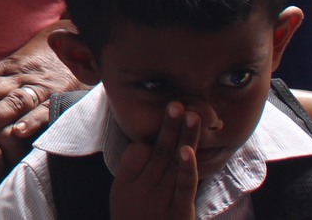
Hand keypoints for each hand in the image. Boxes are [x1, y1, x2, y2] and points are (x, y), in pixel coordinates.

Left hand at [0, 32, 77, 169]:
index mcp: (0, 70)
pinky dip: (33, 122)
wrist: (81, 50)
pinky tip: (18, 135)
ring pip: (10, 102)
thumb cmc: (37, 69)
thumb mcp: (10, 72)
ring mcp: (36, 88)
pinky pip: (46, 112)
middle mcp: (14, 77)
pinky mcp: (59, 100)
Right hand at [110, 101, 200, 219]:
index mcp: (127, 181)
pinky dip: (186, 168)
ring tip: (189, 114)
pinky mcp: (178, 213)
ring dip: (181, 137)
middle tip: (177, 102)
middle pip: (159, 149)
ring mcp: (160, 199)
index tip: (171, 113)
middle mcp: (142, 186)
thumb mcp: (122, 197)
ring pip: (173, 162)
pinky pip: (182, 187)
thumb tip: (145, 146)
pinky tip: (188, 151)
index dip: (157, 133)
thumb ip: (133, 171)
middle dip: (169, 124)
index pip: (140, 148)